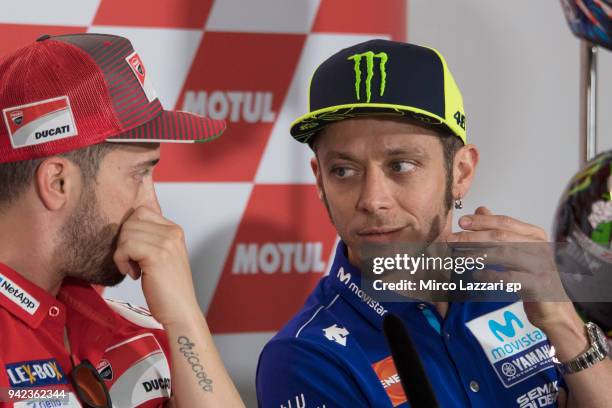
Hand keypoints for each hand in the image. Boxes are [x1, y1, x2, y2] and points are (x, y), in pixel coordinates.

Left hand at [113, 206, 200, 326]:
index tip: (135, 251)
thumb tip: (123, 227)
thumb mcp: (162, 256)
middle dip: (124, 242)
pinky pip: (125, 247)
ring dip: (122, 253)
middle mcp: (173, 232)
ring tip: (133, 269)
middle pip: (131, 221)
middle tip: (132, 262)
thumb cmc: (167, 288)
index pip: (141, 211)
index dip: (130, 230)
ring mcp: (167, 242)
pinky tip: (133, 274)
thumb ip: (151, 239)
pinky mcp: (157, 255)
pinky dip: (121, 261)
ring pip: (126, 233)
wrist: (180, 311)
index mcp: (175, 230)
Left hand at [447, 206, 570, 330]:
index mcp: (535, 235)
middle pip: (502, 237)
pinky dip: (491, 275)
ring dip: (477, 255)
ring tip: (458, 257)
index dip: (482, 221)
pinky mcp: (540, 285)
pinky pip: (511, 277)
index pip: (505, 222)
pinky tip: (476, 275)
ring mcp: (542, 266)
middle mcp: (540, 247)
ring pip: (505, 254)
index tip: (462, 222)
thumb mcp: (516, 251)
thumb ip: (500, 231)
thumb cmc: (532, 277)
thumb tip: (481, 209)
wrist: (553, 309)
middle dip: (473, 237)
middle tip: (451, 239)